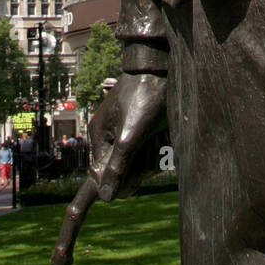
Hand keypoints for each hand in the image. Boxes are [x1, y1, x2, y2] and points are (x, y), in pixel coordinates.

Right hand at [88, 72, 167, 201]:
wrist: (160, 66)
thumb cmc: (145, 98)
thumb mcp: (131, 136)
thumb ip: (118, 167)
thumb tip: (105, 198)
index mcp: (100, 139)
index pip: (98, 180)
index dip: (113, 187)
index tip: (106, 195)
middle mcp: (109, 139)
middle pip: (123, 175)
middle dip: (141, 167)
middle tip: (152, 145)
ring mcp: (125, 135)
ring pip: (140, 166)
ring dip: (154, 156)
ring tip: (161, 134)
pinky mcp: (140, 131)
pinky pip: (150, 154)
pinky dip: (161, 149)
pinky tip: (166, 135)